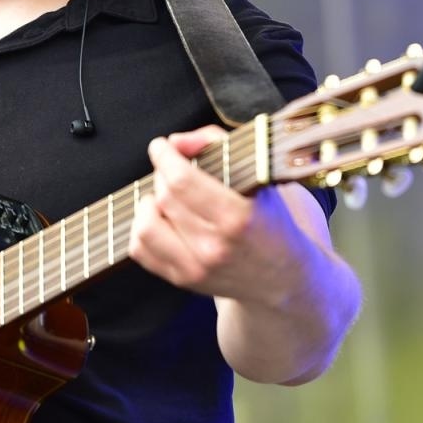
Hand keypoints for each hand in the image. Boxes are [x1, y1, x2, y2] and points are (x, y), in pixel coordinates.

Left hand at [129, 126, 310, 305]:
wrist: (282, 277)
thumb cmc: (270, 221)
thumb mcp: (258, 175)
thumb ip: (217, 144)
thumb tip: (176, 142)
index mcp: (237, 218)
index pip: (181, 181)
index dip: (164, 156)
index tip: (161, 146)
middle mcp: (214, 246)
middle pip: (164, 197)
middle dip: (162, 174)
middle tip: (172, 169)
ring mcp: (196, 268)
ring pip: (145, 226)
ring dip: (149, 203)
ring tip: (165, 197)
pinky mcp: (183, 280)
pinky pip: (141, 250)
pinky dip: (143, 228)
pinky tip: (160, 218)